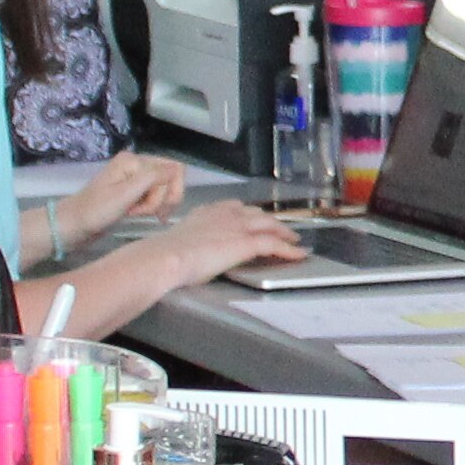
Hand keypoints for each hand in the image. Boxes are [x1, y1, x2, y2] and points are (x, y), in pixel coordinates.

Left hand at [58, 153, 187, 239]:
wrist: (73, 225)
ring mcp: (135, 177)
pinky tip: (140, 214)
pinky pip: (155, 196)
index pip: (173, 168)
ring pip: (164, 189)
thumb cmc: (96, 211)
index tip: (160, 207)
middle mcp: (137, 164)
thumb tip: (177, 168)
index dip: (172, 189)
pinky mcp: (133, 190)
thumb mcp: (125, 194)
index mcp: (134, 160)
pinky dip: (152, 207)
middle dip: (162, 199)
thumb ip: (152, 178)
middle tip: (147, 213)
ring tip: (137, 213)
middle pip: (170, 179)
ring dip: (155, 205)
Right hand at [135, 202, 307, 291]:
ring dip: (284, 232)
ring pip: (270, 225)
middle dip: (270, 221)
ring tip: (293, 239)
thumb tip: (190, 252)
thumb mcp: (179, 240)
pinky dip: (289, 249)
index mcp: (206, 212)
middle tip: (280, 228)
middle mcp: (224, 214)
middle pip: (256, 214)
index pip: (233, 207)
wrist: (167, 256)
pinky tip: (299, 254)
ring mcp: (238, 226)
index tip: (252, 216)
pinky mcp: (247, 242)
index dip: (247, 213)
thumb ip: (192, 241)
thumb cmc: (165, 255)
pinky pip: (275, 244)